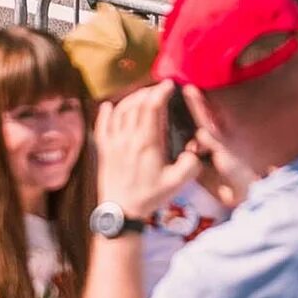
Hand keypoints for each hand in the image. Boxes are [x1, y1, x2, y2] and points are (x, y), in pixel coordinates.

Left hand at [92, 79, 205, 221]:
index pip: (152, 107)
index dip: (161, 92)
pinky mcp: (105, 150)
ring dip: (131, 98)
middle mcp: (128, 138)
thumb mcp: (176, 184)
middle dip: (149, 91)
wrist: (121, 212)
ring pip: (119, 111)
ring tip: (142, 94)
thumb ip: (190, 165)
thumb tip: (195, 150)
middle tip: (159, 89)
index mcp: (147, 143)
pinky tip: (109, 105)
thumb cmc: (149, 197)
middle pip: (136, 104)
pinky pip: (102, 126)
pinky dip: (105, 113)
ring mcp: (114, 143)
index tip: (170, 85)